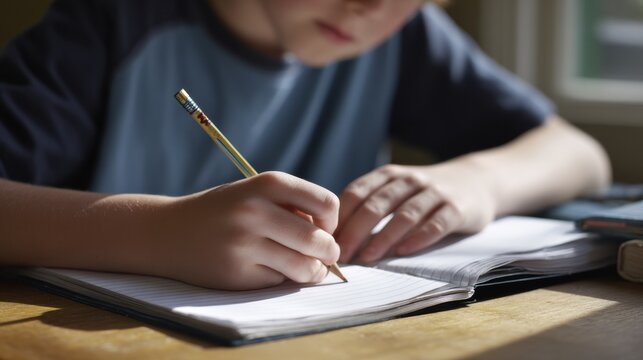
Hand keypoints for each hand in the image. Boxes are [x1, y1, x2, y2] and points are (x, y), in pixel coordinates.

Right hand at [149, 171, 339, 289]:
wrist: (168, 231)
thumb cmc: (223, 211)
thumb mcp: (255, 192)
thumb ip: (293, 207)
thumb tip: (333, 237)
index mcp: (266, 183)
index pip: (327, 203)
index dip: (332, 221)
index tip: (323, 228)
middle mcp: (255, 211)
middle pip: (319, 240)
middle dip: (329, 252)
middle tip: (324, 256)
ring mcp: (244, 244)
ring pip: (304, 267)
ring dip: (311, 271)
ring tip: (304, 267)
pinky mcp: (236, 274)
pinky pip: (279, 281)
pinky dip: (281, 279)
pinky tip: (266, 268)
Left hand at [335, 163, 496, 262]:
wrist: (476, 181)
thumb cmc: (423, 194)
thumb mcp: (395, 190)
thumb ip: (369, 205)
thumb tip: (332, 235)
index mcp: (388, 176)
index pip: (357, 192)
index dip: (339, 217)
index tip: (325, 240)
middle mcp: (409, 180)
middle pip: (377, 204)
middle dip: (355, 230)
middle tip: (340, 254)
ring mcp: (434, 193)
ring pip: (405, 214)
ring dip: (384, 237)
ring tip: (367, 256)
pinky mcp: (456, 208)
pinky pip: (436, 223)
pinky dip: (419, 237)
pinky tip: (404, 251)